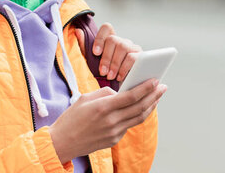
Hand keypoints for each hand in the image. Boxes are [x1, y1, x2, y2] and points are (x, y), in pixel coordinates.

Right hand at [48, 78, 166, 163]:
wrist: (61, 142)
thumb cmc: (71, 118)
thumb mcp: (85, 98)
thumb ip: (105, 93)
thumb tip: (120, 92)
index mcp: (103, 107)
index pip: (131, 96)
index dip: (146, 88)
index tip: (156, 80)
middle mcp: (111, 121)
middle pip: (139, 107)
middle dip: (154, 96)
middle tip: (163, 87)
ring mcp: (114, 132)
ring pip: (138, 118)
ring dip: (150, 106)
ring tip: (157, 97)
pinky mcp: (113, 140)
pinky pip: (129, 125)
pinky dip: (137, 115)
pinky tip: (142, 107)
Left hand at [82, 23, 140, 81]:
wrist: (120, 90)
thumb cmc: (105, 75)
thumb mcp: (92, 62)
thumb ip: (85, 47)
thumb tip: (77, 31)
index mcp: (110, 40)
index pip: (107, 28)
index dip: (100, 38)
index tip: (95, 53)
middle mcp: (122, 41)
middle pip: (113, 39)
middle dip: (106, 57)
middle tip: (102, 72)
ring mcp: (133, 47)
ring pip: (123, 46)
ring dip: (115, 63)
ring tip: (110, 76)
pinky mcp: (141, 56)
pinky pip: (133, 57)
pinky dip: (125, 68)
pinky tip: (120, 77)